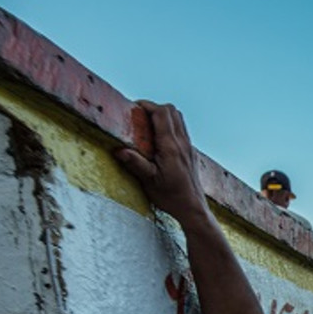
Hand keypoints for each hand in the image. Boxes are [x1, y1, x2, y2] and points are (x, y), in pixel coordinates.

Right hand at [114, 101, 209, 223]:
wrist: (192, 208)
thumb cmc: (171, 197)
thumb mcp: (149, 181)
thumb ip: (135, 164)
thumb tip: (119, 150)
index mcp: (171, 147)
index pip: (162, 113)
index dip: (147, 105)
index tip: (133, 108)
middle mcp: (182, 143)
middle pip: (172, 111)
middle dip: (154, 108)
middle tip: (139, 116)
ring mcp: (189, 147)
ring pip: (179, 118)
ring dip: (163, 116)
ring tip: (147, 126)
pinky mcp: (190, 152)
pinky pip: (182, 129)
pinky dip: (169, 126)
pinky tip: (158, 139)